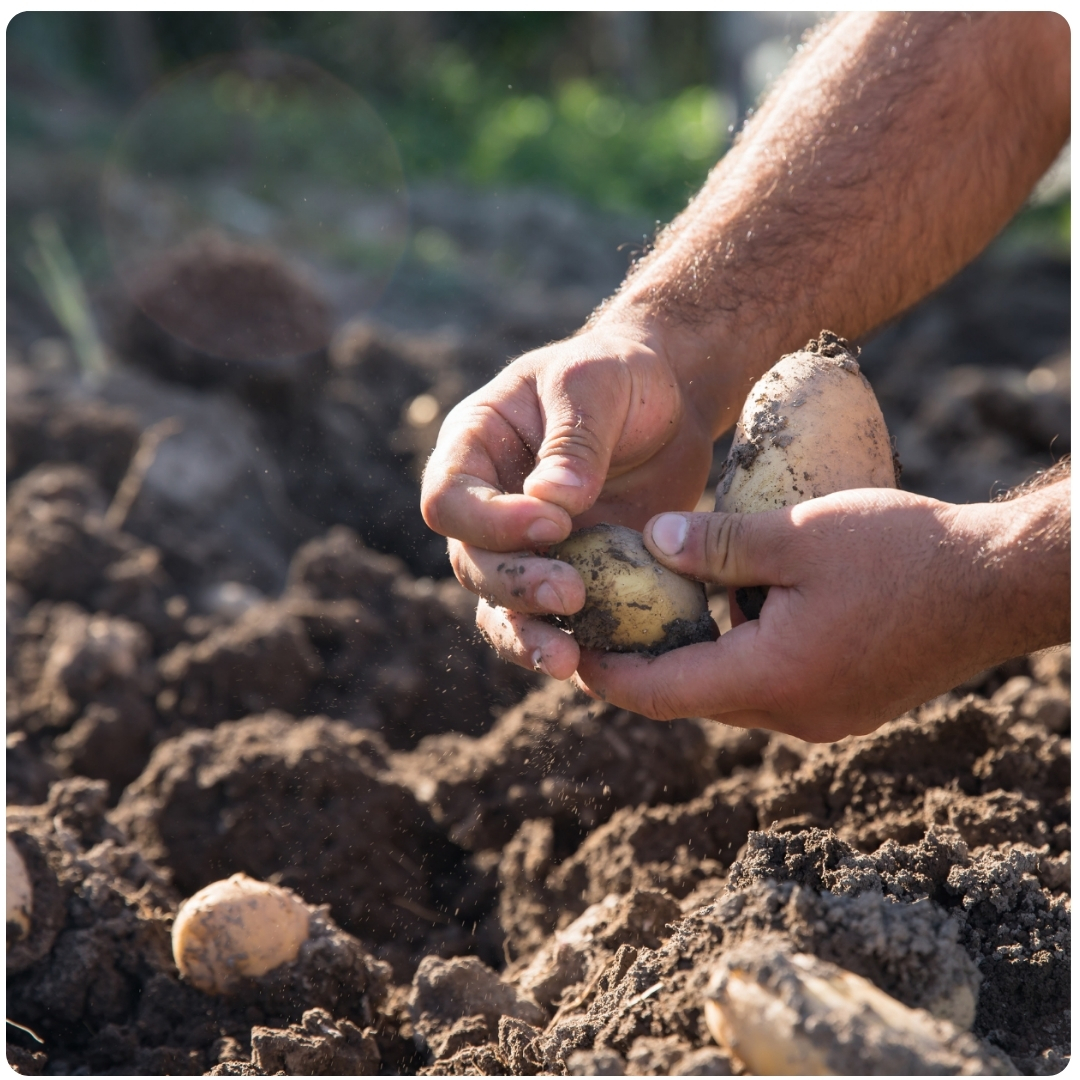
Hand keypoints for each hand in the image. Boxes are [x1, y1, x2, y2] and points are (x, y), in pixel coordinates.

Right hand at [420, 325, 715, 678]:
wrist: (667, 399)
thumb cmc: (619, 374)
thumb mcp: (596, 384)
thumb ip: (575, 440)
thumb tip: (553, 502)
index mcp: (475, 447)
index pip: (448, 499)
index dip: (490, 523)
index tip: (554, 523)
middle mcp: (488, 503)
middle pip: (471, 562)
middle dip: (515, 584)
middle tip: (571, 593)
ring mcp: (524, 545)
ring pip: (501, 605)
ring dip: (527, 635)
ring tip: (565, 661)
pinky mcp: (568, 573)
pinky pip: (551, 620)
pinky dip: (570, 642)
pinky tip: (595, 663)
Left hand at [575, 486, 1067, 740]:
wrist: (999, 584)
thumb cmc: (905, 552)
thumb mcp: (800, 534)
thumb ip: (718, 544)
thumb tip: (653, 542)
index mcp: (771, 679)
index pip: (659, 694)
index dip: (606, 674)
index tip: (567, 651)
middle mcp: (792, 715)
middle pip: (690, 698)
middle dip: (643, 664)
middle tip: (602, 622)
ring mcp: (823, 716)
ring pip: (730, 691)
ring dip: (692, 657)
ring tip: (658, 606)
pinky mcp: (845, 703)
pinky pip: (768, 686)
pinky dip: (736, 654)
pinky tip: (732, 608)